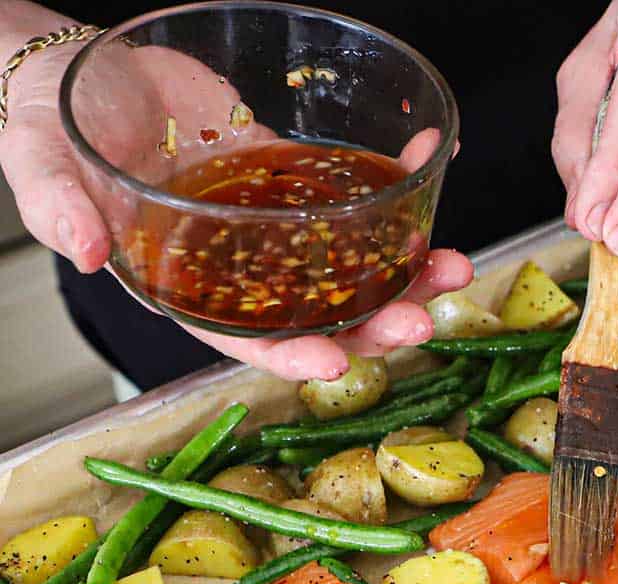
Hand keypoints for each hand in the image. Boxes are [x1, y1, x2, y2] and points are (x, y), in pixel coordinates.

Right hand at [0, 13, 470, 381]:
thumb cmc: (50, 124)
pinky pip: (352, 195)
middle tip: (426, 318)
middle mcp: (243, 272)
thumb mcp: (39, 163)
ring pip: (351, 266)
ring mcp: (275, 230)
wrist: (76, 67)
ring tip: (453, 265)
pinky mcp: (293, 181)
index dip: (294, 356)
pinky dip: (396, 186)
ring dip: (405, 271)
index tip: (340, 359)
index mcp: (190, 290)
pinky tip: (432, 169)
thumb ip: (56, 207)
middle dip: (377, 322)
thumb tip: (80, 250)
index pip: (247, 340)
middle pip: (322, 313)